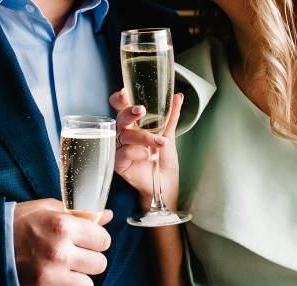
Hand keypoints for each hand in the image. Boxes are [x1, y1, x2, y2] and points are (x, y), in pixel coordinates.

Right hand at [13, 199, 111, 285]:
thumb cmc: (19, 223)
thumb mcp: (48, 209)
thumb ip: (80, 212)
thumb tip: (106, 215)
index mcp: (63, 226)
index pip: (103, 240)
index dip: (97, 240)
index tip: (88, 240)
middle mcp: (59, 252)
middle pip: (99, 264)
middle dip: (90, 260)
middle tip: (76, 256)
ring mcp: (50, 276)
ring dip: (81, 280)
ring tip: (69, 272)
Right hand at [111, 90, 183, 210]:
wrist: (165, 182)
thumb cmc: (163, 158)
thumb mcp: (168, 134)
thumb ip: (171, 116)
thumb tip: (178, 96)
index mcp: (133, 124)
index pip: (121, 107)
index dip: (119, 99)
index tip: (124, 92)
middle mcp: (124, 133)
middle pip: (120, 117)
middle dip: (129, 112)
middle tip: (141, 110)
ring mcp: (120, 147)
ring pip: (126, 135)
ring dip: (145, 137)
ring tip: (161, 143)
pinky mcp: (118, 162)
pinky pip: (124, 152)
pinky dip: (139, 153)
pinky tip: (150, 157)